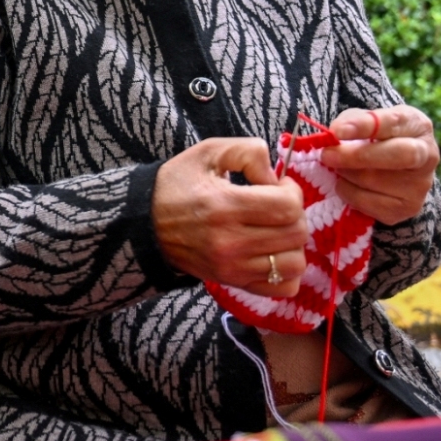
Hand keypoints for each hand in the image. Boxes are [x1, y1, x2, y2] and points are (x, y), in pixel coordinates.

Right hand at [153, 137, 308, 297]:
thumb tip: (275, 178)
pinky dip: (285, 272)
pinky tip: (272, 253)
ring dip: (293, 243)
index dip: (291, 191)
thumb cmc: (178, 184)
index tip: (276, 186)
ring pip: (295, 263)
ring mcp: (232, 267)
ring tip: (274, 230)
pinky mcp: (232, 282)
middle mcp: (230, 242)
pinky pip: (281, 288)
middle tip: (275, 205)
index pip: (288, 206)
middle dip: (294, 214)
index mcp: (225, 205)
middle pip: (295, 233)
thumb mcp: (208, 152)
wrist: (145, 222)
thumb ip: (248, 152)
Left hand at [320, 105, 439, 224]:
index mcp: (418, 125)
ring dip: (346, 173)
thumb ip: (351, 121)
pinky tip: (346, 183)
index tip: (338, 132)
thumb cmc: (376, 137)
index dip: (364, 126)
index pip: (394, 122)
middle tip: (327, 155)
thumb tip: (334, 134)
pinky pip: (368, 202)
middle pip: (399, 155)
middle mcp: (427, 155)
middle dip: (358, 156)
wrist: (394, 169)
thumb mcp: (366, 120)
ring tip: (337, 166)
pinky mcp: (407, 208)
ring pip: (375, 181)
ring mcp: (420, 185)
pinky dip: (348, 192)